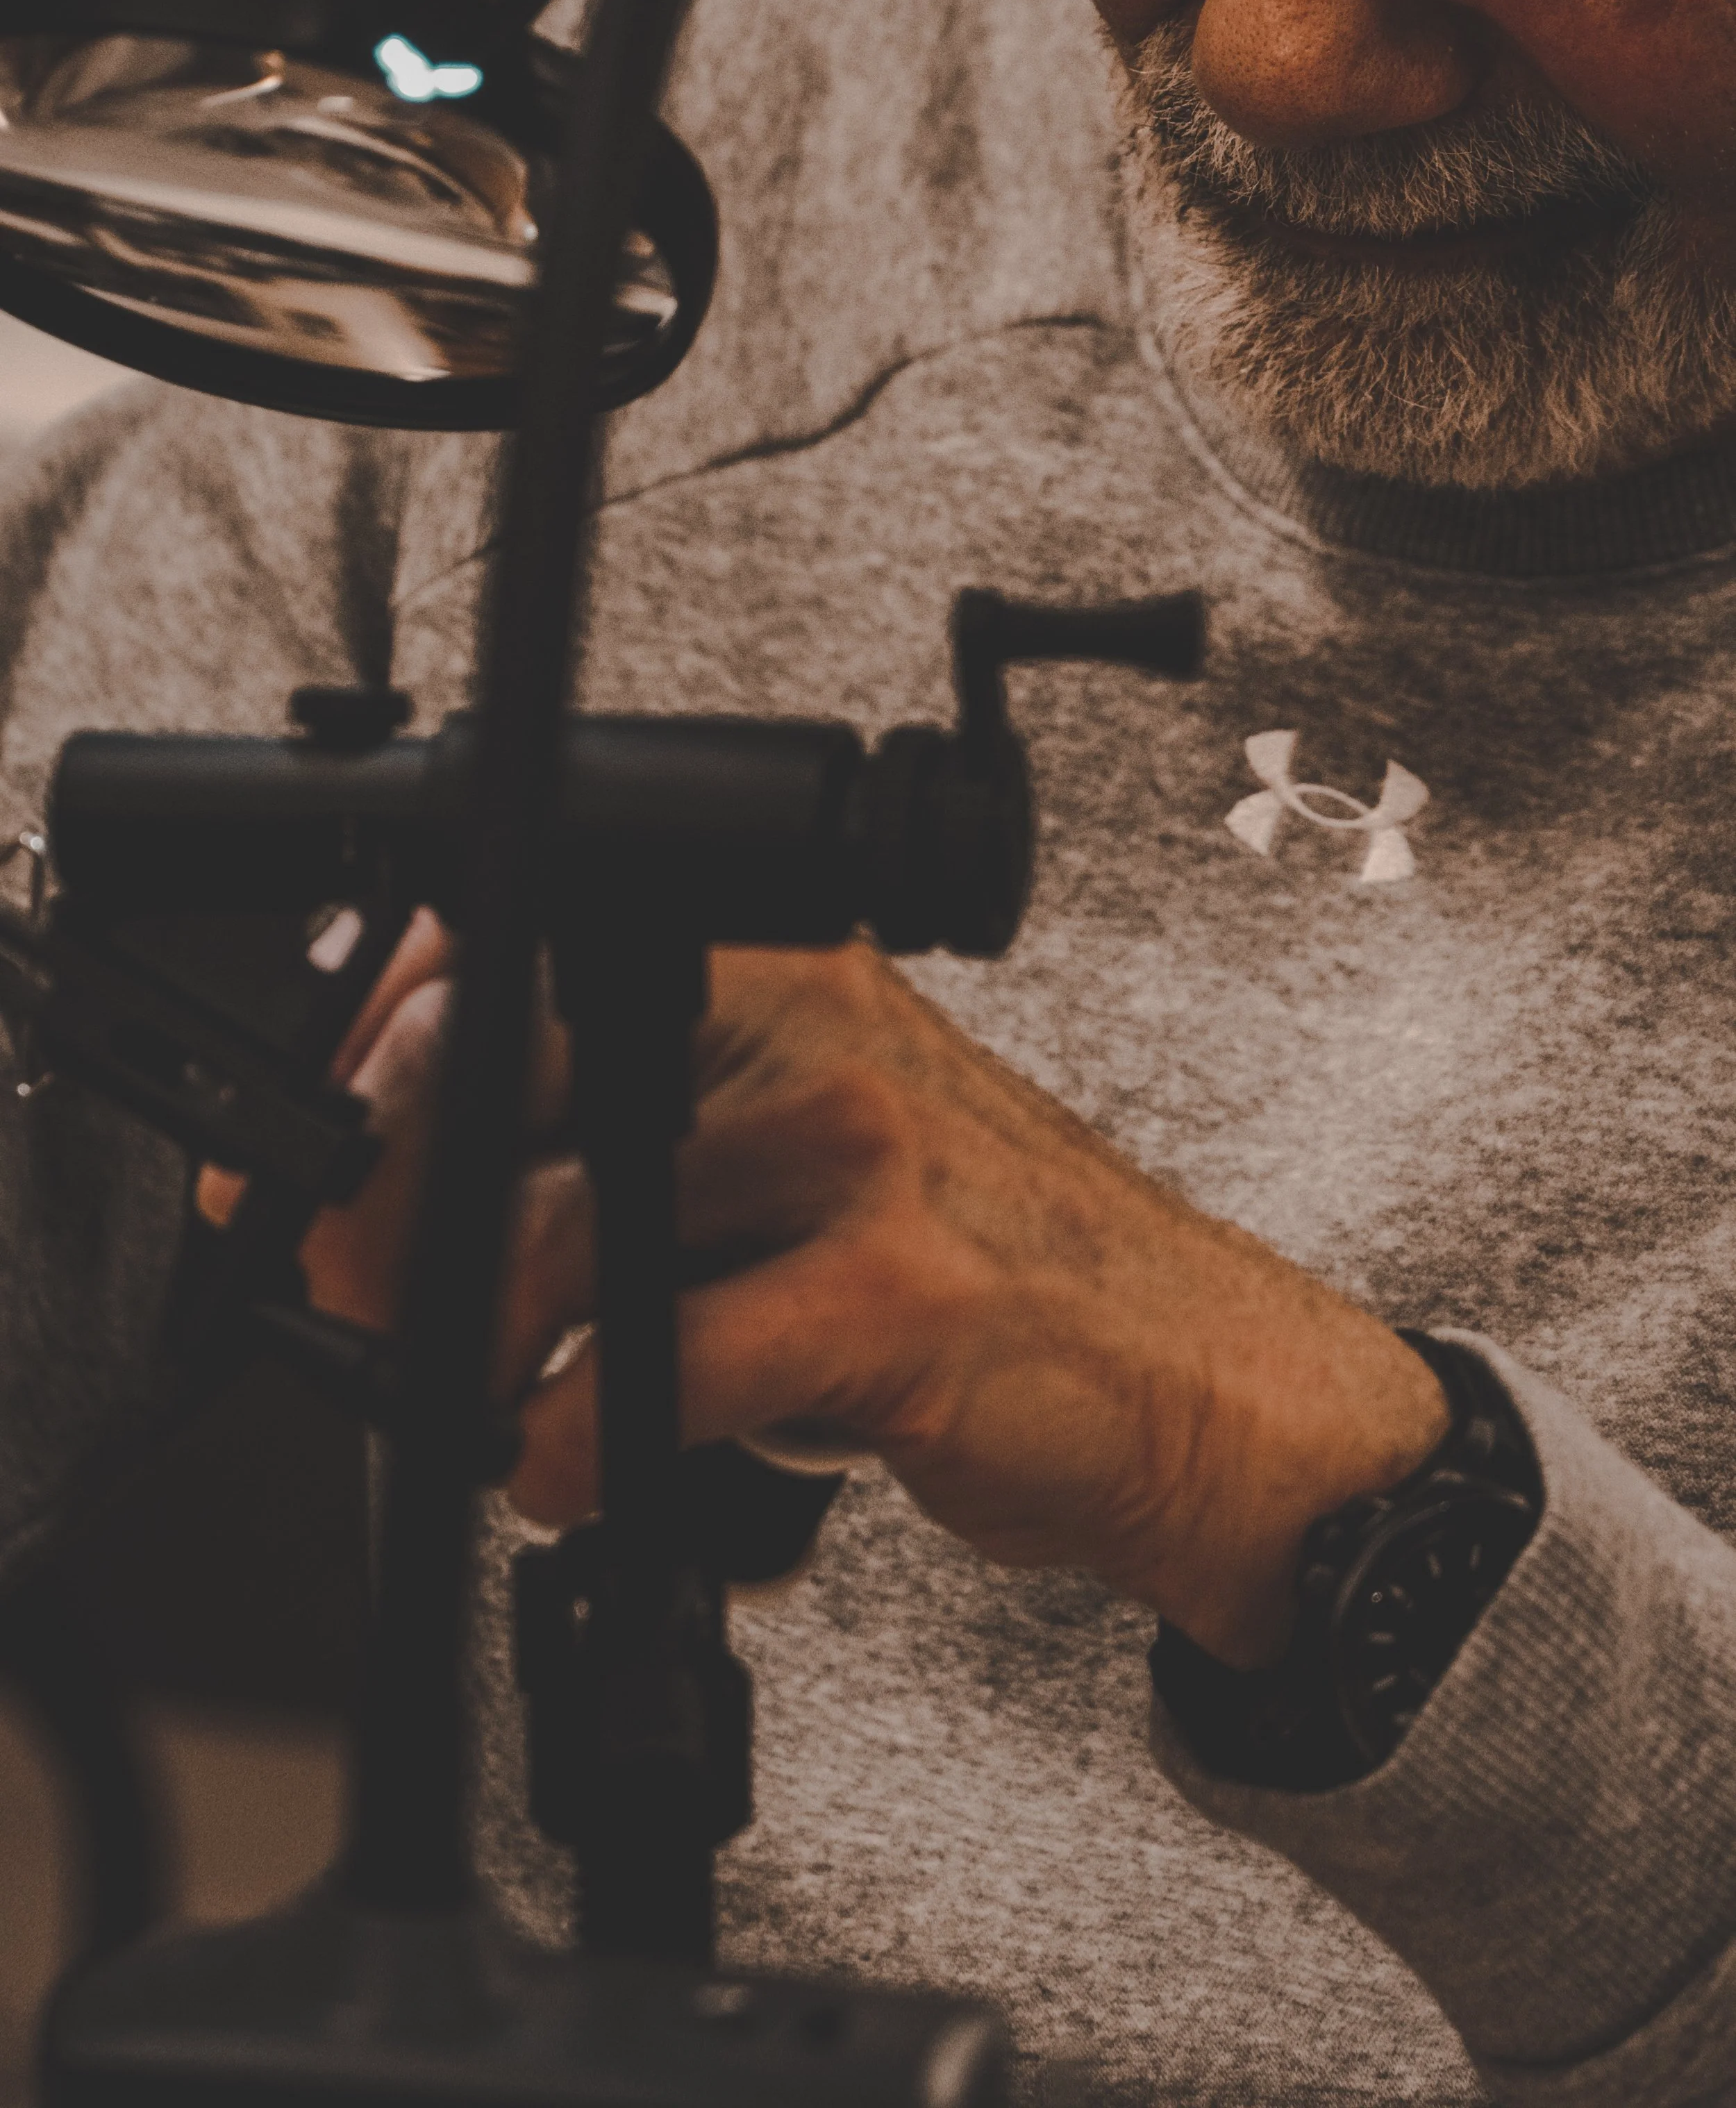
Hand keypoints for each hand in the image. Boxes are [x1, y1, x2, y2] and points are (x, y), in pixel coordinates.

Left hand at [299, 926, 1446, 1667]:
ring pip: (561, 1231)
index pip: (522, 943)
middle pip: (506, 1077)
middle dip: (391, 1209)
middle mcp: (809, 1029)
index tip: (303, 1148)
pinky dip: (580, 1444)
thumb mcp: (810, 1158)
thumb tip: (428, 1181)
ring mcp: (858, 1154)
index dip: (382, 1036)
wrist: (1200, 1378)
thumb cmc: (987, 1267)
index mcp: (777, 969)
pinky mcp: (893, 1294)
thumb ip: (651, 1135)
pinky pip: (662, 1366)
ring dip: (480, 1354)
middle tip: (370, 1304)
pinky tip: (576, 1473)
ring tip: (494, 1416)